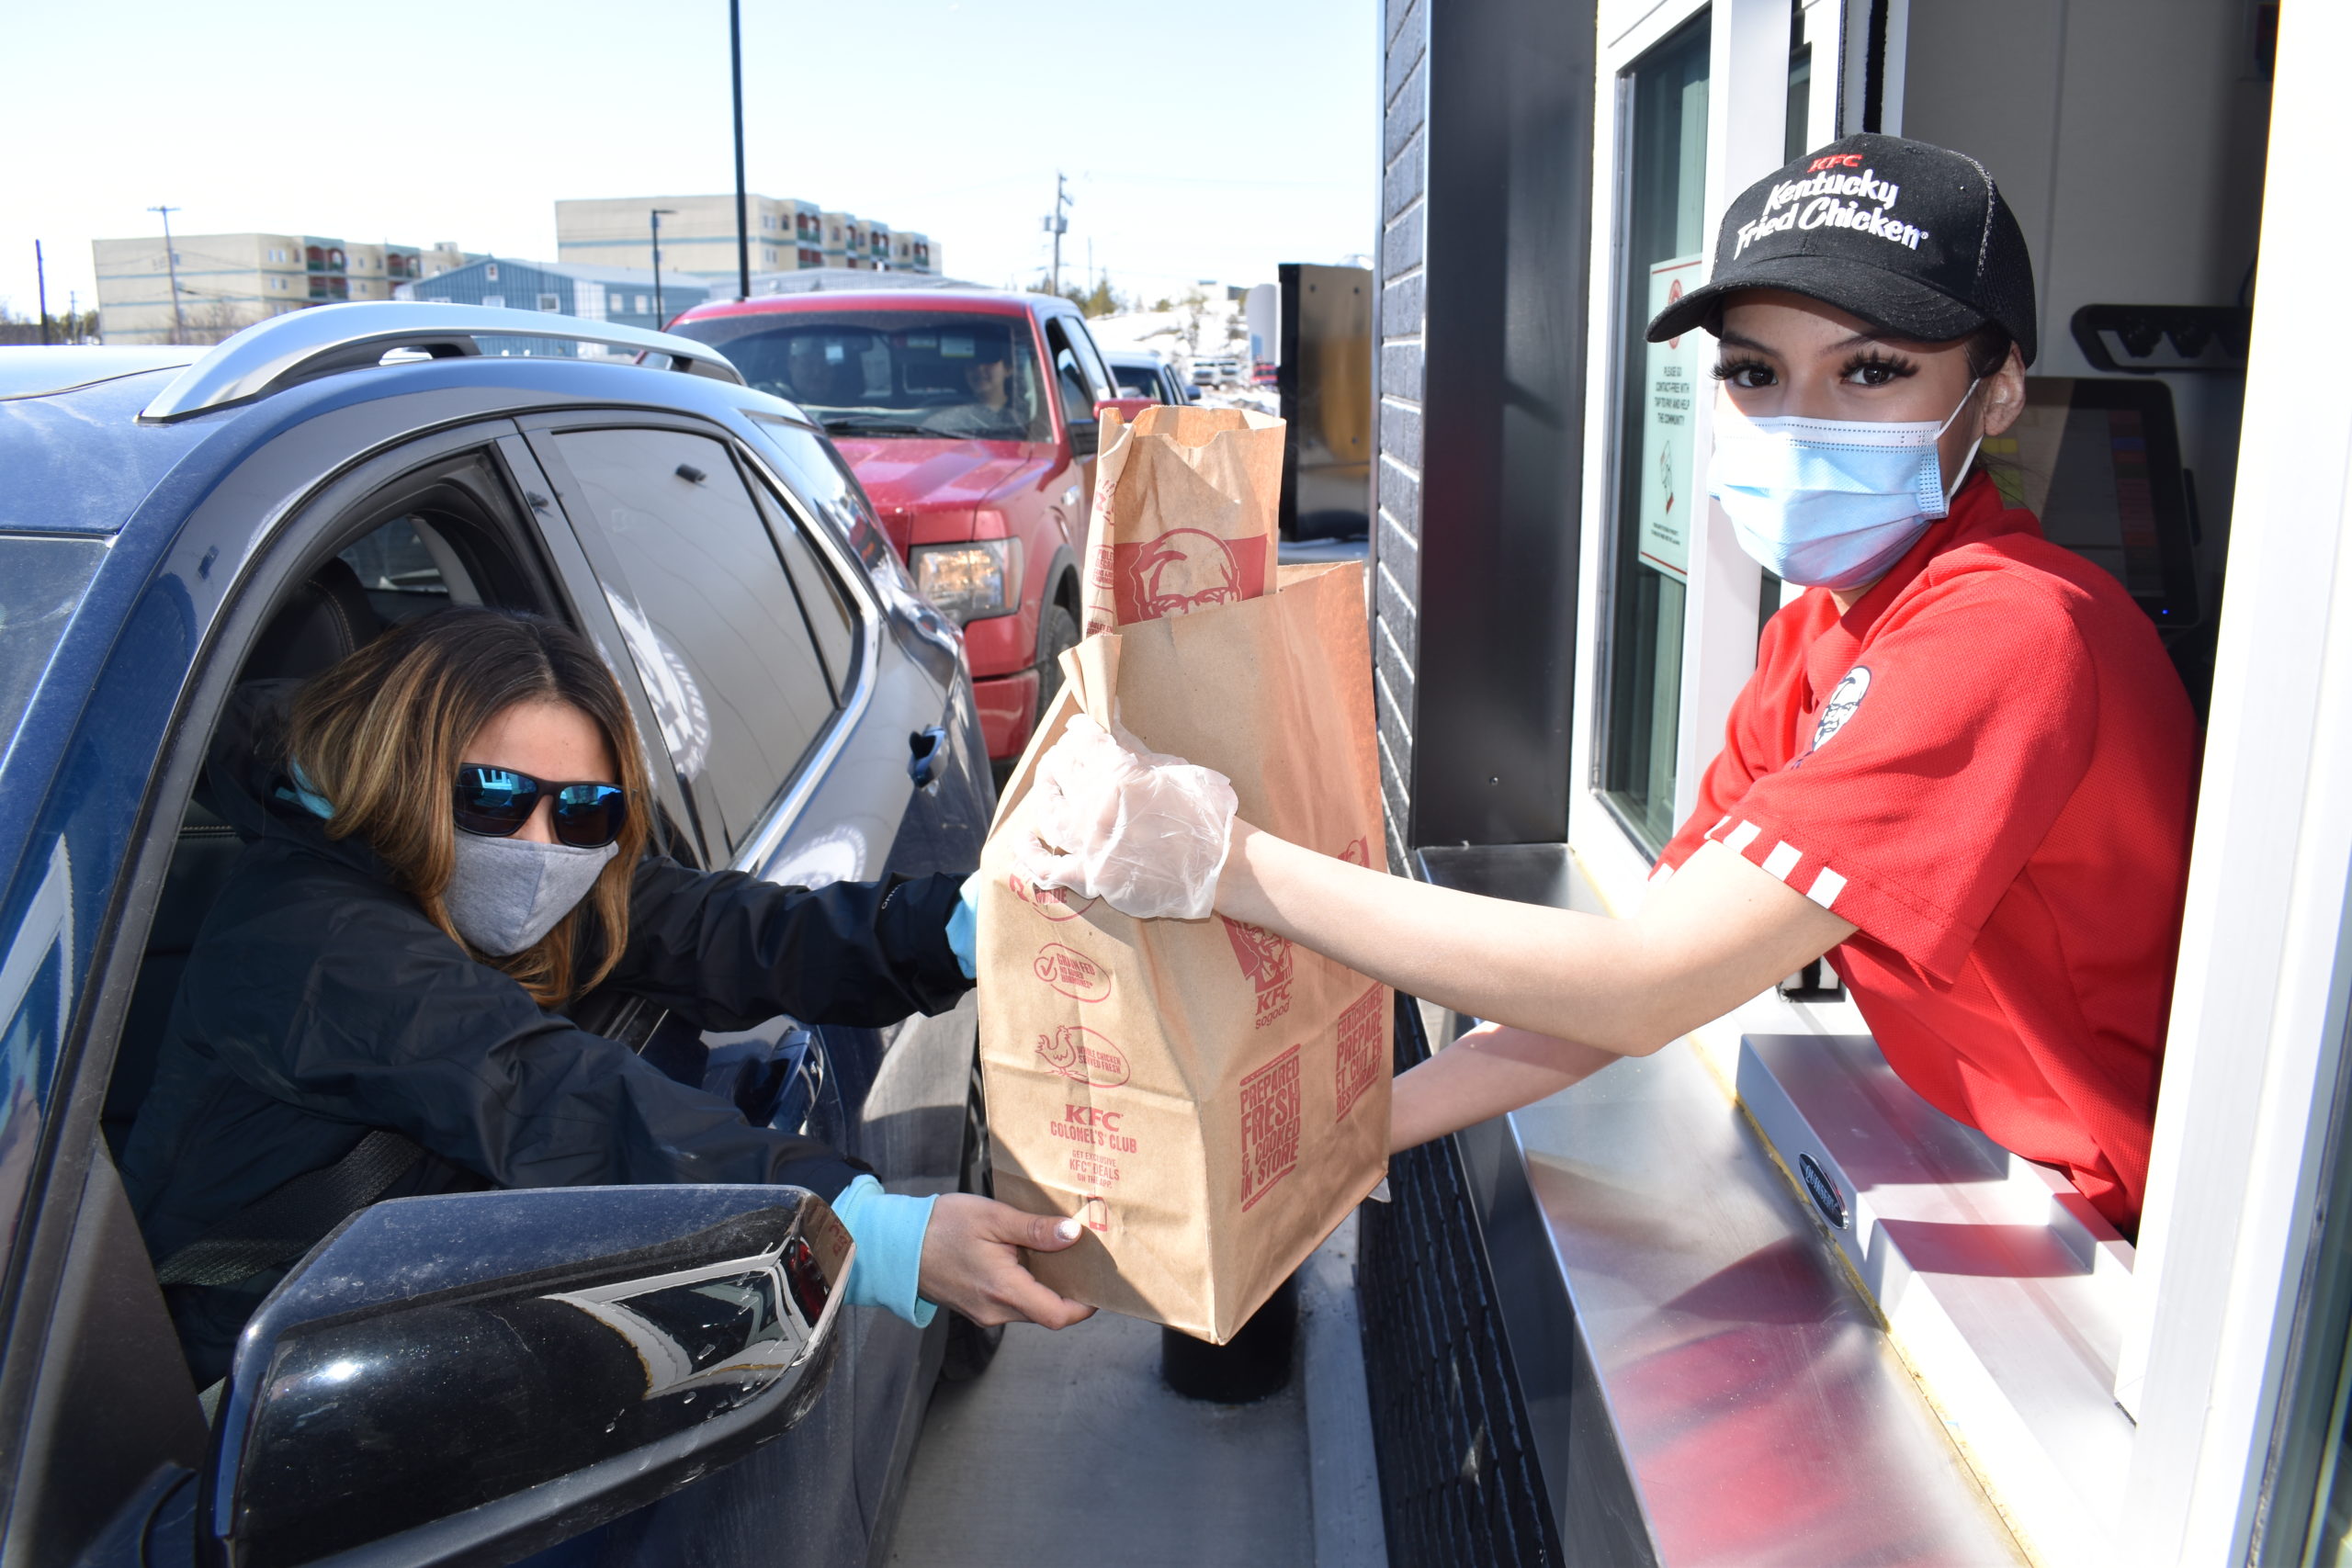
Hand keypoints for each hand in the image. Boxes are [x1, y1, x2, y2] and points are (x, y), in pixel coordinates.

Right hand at [917, 1194, 1095, 1328]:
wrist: (894, 1244)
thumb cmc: (940, 1226)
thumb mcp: (992, 1218)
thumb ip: (1034, 1229)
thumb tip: (1073, 1235)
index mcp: (1003, 1290)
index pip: (1058, 1316)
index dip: (1086, 1306)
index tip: (1100, 1283)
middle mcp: (995, 1310)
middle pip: (1047, 1311)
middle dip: (1068, 1288)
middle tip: (1082, 1255)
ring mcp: (984, 1312)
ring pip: (1030, 1306)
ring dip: (1046, 1285)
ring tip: (1053, 1249)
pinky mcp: (976, 1306)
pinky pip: (1012, 1302)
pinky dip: (1026, 1284)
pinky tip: (1025, 1256)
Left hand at [1011, 715, 1237, 919]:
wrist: (1219, 864)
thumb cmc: (1202, 812)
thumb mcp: (1170, 767)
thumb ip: (1132, 742)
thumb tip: (1110, 711)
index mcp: (1118, 774)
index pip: (1084, 741)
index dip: (1079, 731)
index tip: (1080, 729)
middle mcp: (1096, 807)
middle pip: (1060, 771)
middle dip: (1060, 757)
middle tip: (1065, 755)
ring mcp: (1090, 844)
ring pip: (1049, 811)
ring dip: (1045, 793)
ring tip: (1049, 783)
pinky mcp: (1092, 877)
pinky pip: (1049, 868)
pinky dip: (1031, 855)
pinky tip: (1025, 840)